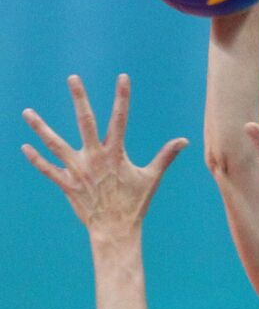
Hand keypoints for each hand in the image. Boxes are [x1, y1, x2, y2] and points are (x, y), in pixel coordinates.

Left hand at [21, 74, 187, 238]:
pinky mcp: (67, 184)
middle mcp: (95, 158)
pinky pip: (48, 170)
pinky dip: (36, 159)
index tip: (123, 77)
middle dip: (79, 99)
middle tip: (73, 78)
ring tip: (27, 113)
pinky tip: (24, 147)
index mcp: (116, 154)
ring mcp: (78, 171)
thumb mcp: (151, 178)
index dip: (123, 97)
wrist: (116, 230)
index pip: (121, 119)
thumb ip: (165, 156)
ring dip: (40, 128)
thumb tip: (184, 141)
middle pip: (86, 122)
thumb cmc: (135, 204)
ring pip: (56, 144)